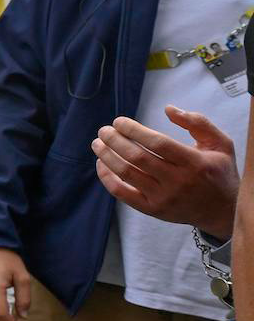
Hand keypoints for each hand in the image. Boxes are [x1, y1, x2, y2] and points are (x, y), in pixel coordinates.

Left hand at [92, 107, 238, 237]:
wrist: (222, 210)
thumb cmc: (218, 172)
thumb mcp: (221, 144)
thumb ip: (198, 123)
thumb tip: (169, 109)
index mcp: (194, 163)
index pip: (158, 144)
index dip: (134, 130)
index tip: (119, 121)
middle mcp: (178, 181)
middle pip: (138, 158)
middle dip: (115, 141)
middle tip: (103, 130)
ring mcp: (163, 198)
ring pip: (127, 174)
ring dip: (107, 157)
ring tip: (98, 143)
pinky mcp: (153, 210)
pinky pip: (122, 194)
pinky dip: (107, 178)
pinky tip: (101, 164)